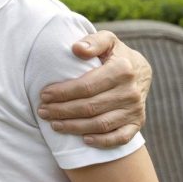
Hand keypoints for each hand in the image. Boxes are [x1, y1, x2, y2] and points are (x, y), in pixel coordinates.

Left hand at [38, 32, 150, 146]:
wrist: (139, 70)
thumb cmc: (114, 54)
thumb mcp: (106, 40)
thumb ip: (92, 42)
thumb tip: (77, 49)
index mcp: (122, 70)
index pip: (86, 86)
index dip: (63, 93)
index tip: (43, 95)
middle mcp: (130, 92)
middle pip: (90, 107)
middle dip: (62, 111)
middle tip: (43, 111)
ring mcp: (135, 109)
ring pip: (101, 124)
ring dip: (74, 127)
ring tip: (54, 124)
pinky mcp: (137, 122)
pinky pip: (121, 137)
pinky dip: (103, 141)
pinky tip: (84, 140)